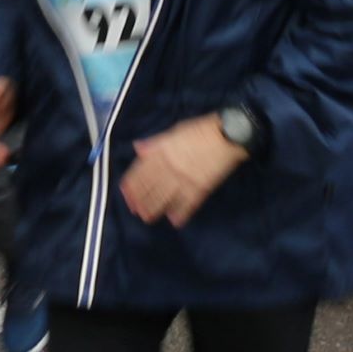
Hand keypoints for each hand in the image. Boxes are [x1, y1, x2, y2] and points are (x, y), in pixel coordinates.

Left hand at [118, 111, 246, 226]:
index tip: (125, 193)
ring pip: (165, 197)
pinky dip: (181, 213)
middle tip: (135, 211)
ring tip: (148, 218)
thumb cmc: (200, 130)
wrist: (228, 134)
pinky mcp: (200, 187)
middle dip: (140, 200)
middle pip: (150, 187)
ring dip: (155, 209)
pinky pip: (188, 204)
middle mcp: (169, 167)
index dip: (131, 184)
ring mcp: (184, 179)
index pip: (141, 171)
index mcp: (162, 152)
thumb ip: (155, 143)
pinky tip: (175, 221)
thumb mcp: (174, 131)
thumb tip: (138, 148)